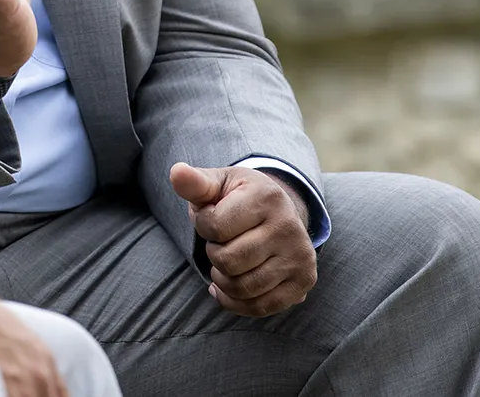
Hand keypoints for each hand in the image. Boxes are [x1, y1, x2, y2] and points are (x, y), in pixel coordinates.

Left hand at [169, 163, 317, 316]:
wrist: (277, 213)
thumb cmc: (238, 198)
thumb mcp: (218, 184)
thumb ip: (195, 183)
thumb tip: (176, 172)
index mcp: (266, 197)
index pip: (214, 226)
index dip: (203, 226)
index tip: (212, 218)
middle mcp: (289, 227)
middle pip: (228, 261)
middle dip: (214, 254)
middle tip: (222, 242)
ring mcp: (300, 257)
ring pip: (242, 288)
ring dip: (222, 280)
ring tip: (226, 262)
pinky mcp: (303, 282)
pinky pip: (260, 307)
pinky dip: (236, 302)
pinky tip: (229, 287)